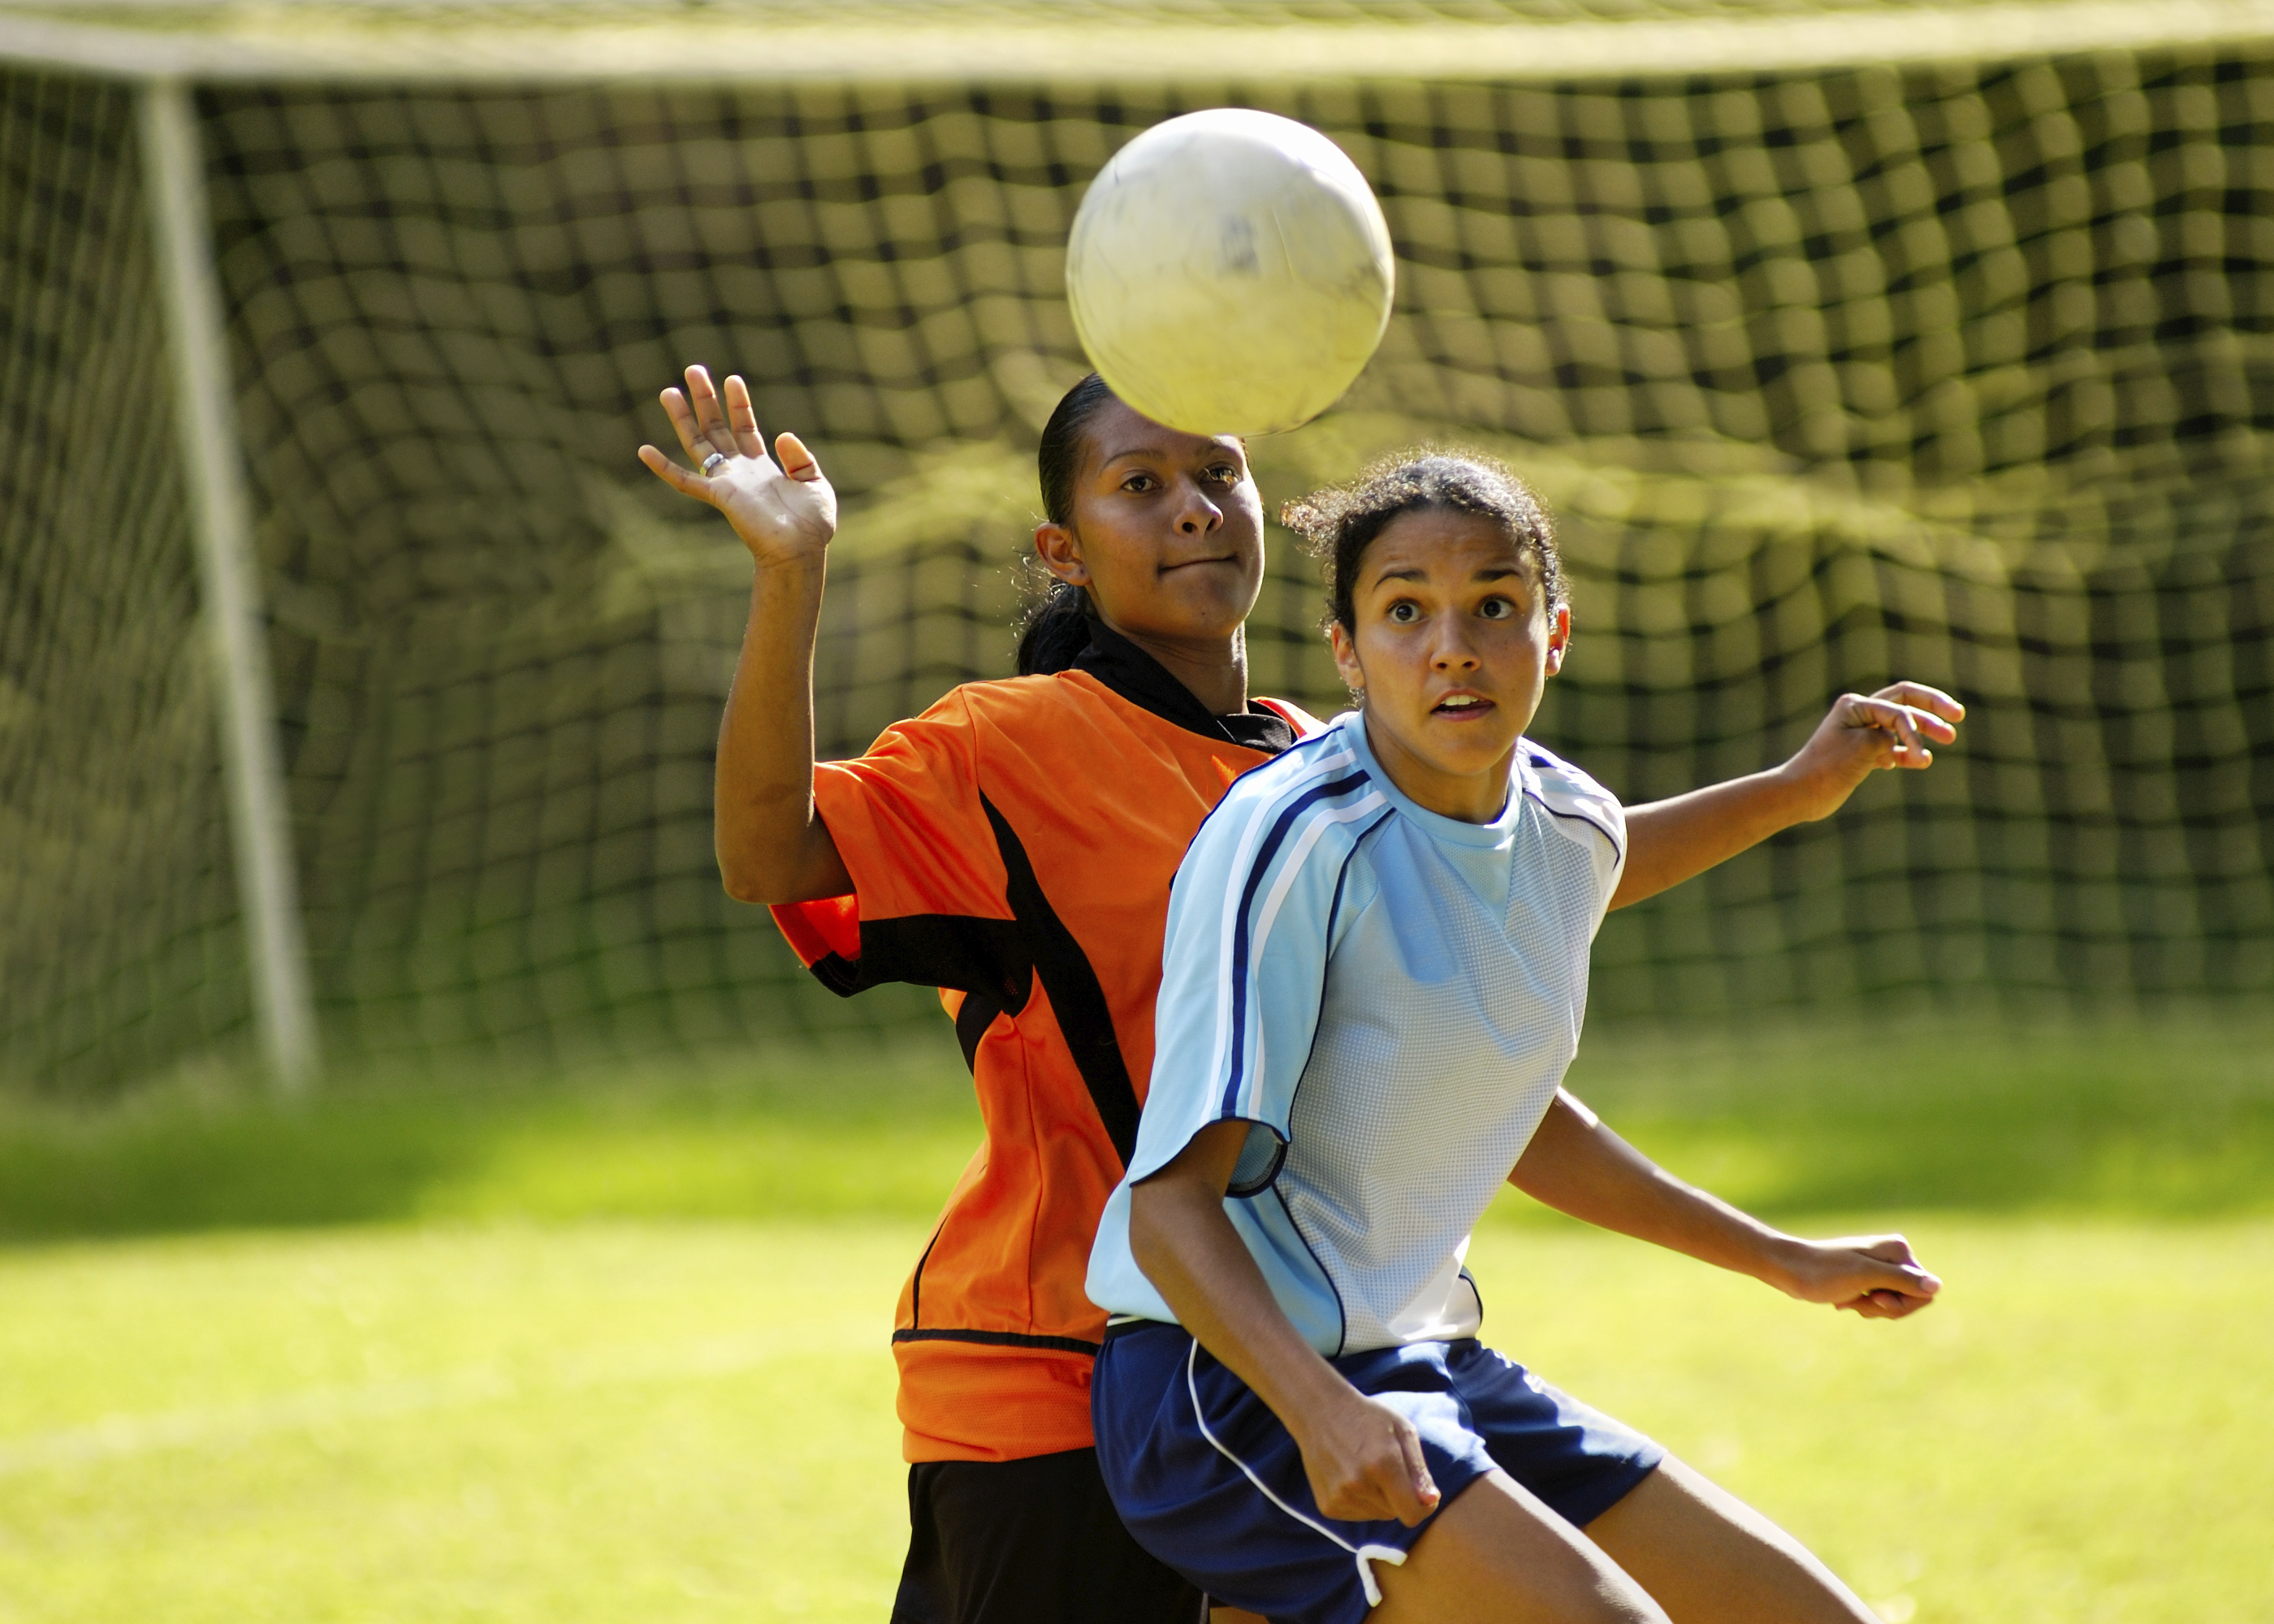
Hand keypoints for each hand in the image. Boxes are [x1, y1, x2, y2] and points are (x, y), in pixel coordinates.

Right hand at [637, 365, 836, 567]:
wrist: (801, 551)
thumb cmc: (812, 525)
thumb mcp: (815, 484)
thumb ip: (801, 459)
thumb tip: (782, 434)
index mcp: (762, 467)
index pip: (746, 428)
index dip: (739, 404)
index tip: (732, 379)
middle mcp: (741, 471)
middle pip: (717, 428)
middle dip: (705, 399)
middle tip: (693, 370)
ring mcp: (728, 482)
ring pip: (698, 444)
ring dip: (684, 418)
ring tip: (669, 391)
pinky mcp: (720, 496)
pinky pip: (686, 481)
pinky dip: (664, 467)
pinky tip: (644, 450)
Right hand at [1292, 1388, 1440, 1525]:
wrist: (1319, 1411)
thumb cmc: (1368, 1418)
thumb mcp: (1402, 1431)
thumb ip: (1420, 1470)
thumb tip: (1431, 1501)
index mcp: (1383, 1464)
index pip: (1412, 1514)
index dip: (1423, 1508)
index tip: (1422, 1495)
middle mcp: (1359, 1483)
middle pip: (1396, 1513)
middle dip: (1398, 1496)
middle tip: (1385, 1466)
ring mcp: (1340, 1496)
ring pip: (1377, 1515)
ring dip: (1379, 1499)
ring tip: (1366, 1468)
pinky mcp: (1327, 1505)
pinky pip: (1358, 1514)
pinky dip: (1361, 1501)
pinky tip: (1352, 1476)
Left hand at [1775, 682, 1964, 821]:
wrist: (1799, 794)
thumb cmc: (1826, 769)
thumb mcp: (1863, 747)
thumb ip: (1887, 736)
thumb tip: (1895, 741)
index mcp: (1855, 705)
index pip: (1899, 707)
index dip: (1916, 729)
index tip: (1919, 755)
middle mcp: (1859, 713)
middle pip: (1904, 702)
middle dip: (1932, 708)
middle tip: (1959, 716)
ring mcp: (1861, 733)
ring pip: (1901, 725)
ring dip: (1924, 731)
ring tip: (1949, 739)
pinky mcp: (1861, 754)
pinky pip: (1892, 747)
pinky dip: (1907, 753)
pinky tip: (1921, 761)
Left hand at [1775, 1233, 1941, 1320]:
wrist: (1789, 1270)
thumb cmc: (1823, 1272)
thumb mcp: (1864, 1277)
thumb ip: (1901, 1280)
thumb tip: (1937, 1286)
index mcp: (1898, 1250)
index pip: (1925, 1291)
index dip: (1902, 1303)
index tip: (1874, 1298)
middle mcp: (1894, 1256)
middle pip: (1912, 1299)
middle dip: (1885, 1308)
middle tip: (1859, 1300)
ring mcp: (1882, 1267)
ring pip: (1896, 1304)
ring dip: (1871, 1308)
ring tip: (1848, 1299)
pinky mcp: (1869, 1278)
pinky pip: (1881, 1303)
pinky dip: (1864, 1306)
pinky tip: (1843, 1301)